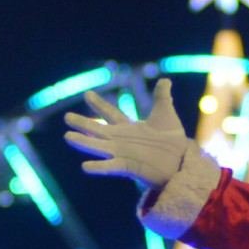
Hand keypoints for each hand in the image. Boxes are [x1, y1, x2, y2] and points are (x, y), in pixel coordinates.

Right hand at [61, 79, 195, 187]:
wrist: (182, 163)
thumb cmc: (173, 142)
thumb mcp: (166, 114)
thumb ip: (162, 98)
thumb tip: (165, 80)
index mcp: (128, 128)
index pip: (110, 114)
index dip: (99, 105)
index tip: (87, 94)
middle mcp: (121, 141)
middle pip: (97, 131)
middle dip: (83, 123)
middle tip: (67, 117)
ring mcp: (123, 154)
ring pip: (98, 147)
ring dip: (84, 142)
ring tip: (68, 137)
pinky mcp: (128, 167)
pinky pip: (111, 167)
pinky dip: (98, 167)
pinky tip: (84, 166)